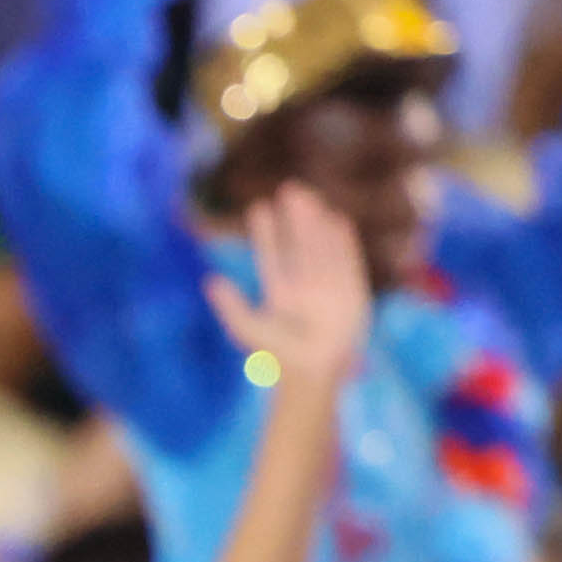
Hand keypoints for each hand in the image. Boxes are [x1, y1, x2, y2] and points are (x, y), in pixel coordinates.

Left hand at [203, 183, 374, 379]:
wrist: (315, 372)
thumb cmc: (281, 355)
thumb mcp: (249, 329)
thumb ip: (231, 306)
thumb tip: (210, 281)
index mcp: (280, 293)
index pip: (272, 256)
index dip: (266, 233)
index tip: (259, 208)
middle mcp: (304, 286)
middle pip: (299, 244)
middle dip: (294, 219)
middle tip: (289, 188)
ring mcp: (328, 287)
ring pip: (321, 247)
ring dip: (316, 223)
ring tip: (309, 198)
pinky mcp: (351, 292)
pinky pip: (347, 261)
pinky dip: (343, 242)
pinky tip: (337, 220)